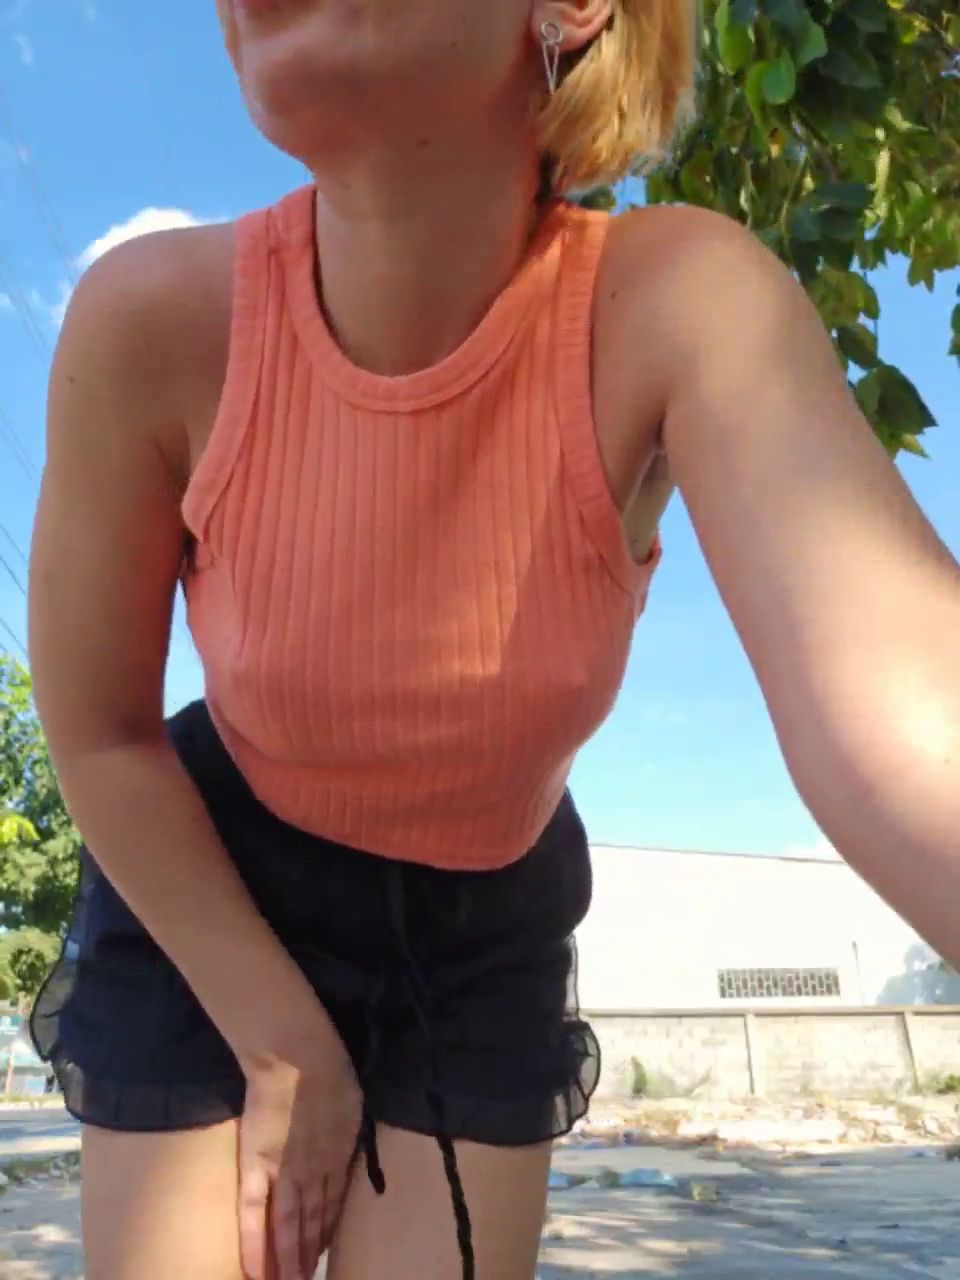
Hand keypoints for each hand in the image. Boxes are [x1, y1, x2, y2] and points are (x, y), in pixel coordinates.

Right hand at [238, 1007, 362, 1279]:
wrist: (296, 1057)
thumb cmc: (329, 1066)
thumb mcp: (352, 1101)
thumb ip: (347, 1127)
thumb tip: (347, 1135)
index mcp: (338, 1155)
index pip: (333, 1204)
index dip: (328, 1232)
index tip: (325, 1255)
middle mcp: (316, 1172)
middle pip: (313, 1222)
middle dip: (310, 1255)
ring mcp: (286, 1172)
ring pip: (290, 1226)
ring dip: (290, 1260)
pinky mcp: (257, 1165)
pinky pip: (256, 1214)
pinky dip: (257, 1244)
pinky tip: (256, 1271)